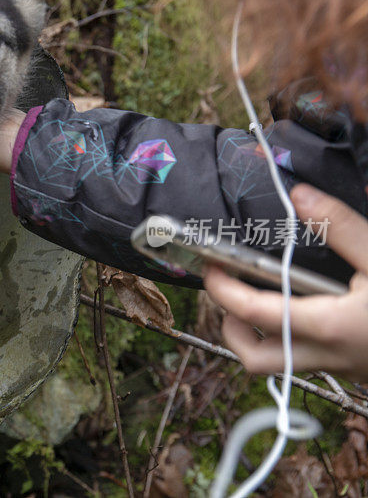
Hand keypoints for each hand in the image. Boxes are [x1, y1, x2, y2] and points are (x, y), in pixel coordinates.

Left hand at [204, 183, 367, 380]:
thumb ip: (342, 226)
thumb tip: (298, 195)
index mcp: (328, 328)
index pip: (251, 313)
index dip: (221, 288)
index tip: (210, 264)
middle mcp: (328, 356)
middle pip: (255, 360)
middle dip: (231, 329)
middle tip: (231, 291)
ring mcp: (343, 367)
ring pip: (280, 366)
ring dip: (259, 336)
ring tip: (262, 296)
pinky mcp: (358, 367)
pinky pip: (307, 359)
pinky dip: (290, 336)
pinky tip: (302, 303)